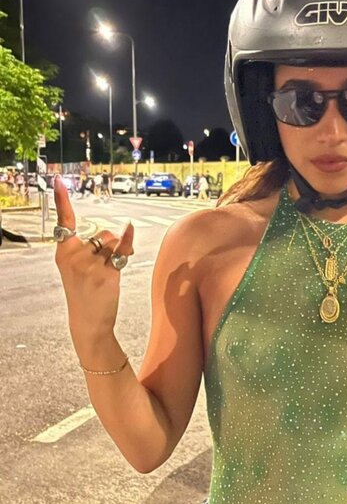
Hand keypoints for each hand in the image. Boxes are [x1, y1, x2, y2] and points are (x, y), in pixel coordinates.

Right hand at [53, 174, 133, 340]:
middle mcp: (73, 257)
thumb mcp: (82, 267)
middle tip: (99, 270)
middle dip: (108, 246)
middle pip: (102, 233)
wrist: (88, 322)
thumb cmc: (87, 292)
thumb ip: (99, 246)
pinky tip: (130, 235)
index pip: (64, 222)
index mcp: (63, 253)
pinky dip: (129, 242)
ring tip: (107, 274)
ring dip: (117, 253)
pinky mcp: (106, 274)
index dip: (62, 200)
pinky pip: (123, 250)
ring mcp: (89, 266)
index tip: (59, 181)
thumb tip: (128, 226)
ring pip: (114, 242)